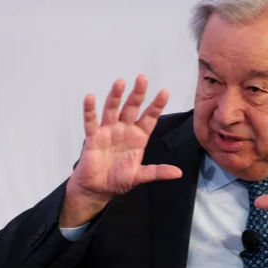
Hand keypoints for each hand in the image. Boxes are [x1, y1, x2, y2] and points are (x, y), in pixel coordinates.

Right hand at [60, 75, 181, 226]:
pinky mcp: (93, 137)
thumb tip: (178, 173)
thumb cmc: (119, 179)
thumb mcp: (140, 176)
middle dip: (137, 94)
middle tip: (143, 78)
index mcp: (138, 137)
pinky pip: (91, 122)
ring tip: (120, 82)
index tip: (165, 92)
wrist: (97, 189)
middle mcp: (124, 129)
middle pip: (132, 108)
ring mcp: (108, 131)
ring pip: (112, 109)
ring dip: (116, 96)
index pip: (150, 117)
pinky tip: (89, 98)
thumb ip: (157, 172)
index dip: (156, 105)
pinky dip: (89, 110)